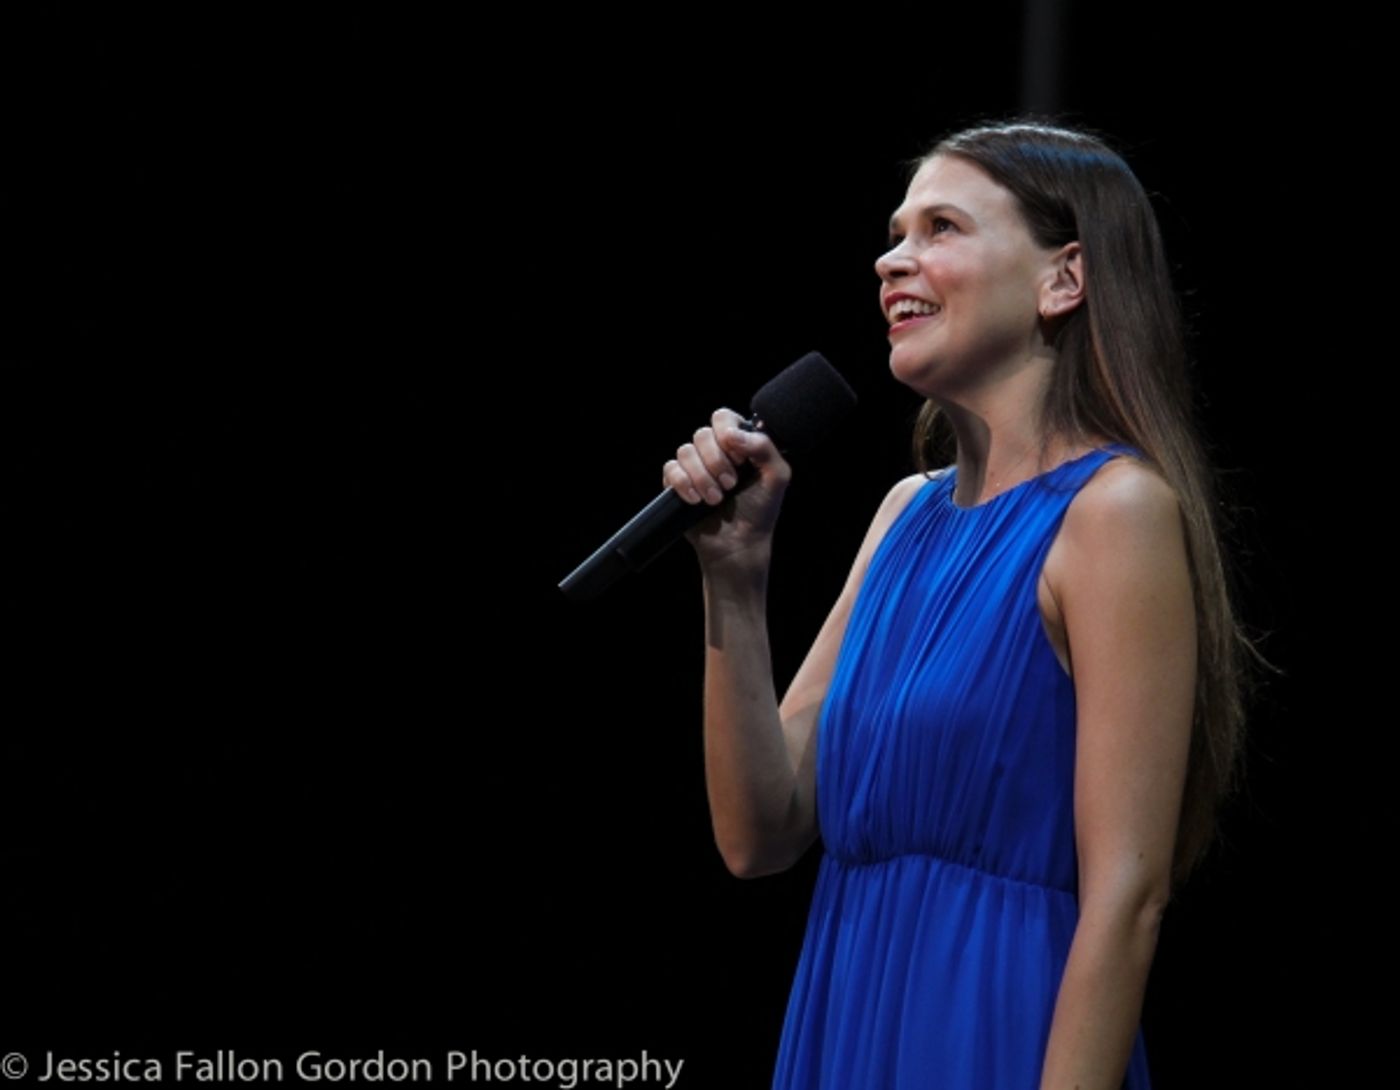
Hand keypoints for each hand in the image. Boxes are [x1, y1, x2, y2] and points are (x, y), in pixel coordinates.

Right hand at [663, 408, 791, 573]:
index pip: (724, 418)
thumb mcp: (777, 476)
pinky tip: (697, 501)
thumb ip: (764, 447)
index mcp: (739, 443)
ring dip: (702, 477)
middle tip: (730, 485)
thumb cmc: (759, 511)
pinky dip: (684, 484)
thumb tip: (732, 434)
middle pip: (702, 434)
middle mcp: (715, 451)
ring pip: (685, 451)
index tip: (740, 459)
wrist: (737, 545)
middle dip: (716, 461)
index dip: (728, 433)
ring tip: (715, 499)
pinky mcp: (678, 483)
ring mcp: (695, 466)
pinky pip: (671, 469)